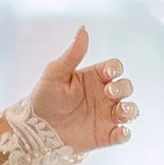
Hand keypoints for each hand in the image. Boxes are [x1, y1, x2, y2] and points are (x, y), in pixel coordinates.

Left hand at [31, 27, 136, 156]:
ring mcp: (105, 115)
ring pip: (129, 110)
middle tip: (109, 92)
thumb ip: (72, 54)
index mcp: (94, 77)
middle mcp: (103, 95)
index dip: (115, 68)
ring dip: (131, 109)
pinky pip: (122, 134)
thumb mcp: (55, 73)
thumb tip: (83, 29)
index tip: (108, 72)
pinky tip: (118, 132)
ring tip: (122, 111)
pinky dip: (125, 134)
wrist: (33, 129)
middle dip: (123, 88)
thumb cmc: (42, 98)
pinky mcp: (104, 135)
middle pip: (126, 87)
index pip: (115, 67)